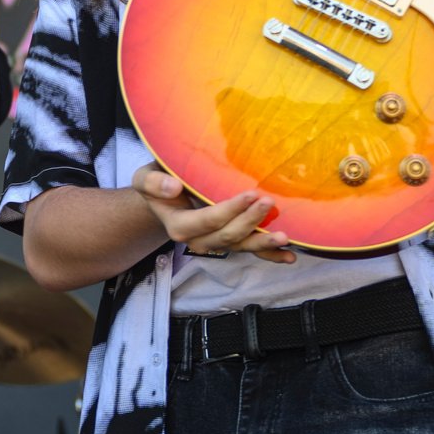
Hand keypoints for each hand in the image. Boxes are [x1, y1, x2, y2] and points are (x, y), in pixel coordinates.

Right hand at [131, 163, 297, 263]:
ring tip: (284, 237)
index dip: (231, 209)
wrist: (165, 194)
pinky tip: (289, 257)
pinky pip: (250, 251)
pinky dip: (270, 256)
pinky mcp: (230, 241)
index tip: (251, 193)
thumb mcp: (144, 177)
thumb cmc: (158, 181)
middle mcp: (198, 240)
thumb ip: (152, 182)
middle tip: (269, 202)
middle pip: (228, 235)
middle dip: (250, 221)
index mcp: (179, 226)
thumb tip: (172, 187)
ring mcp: (216, 243)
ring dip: (264, 244)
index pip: (209, 220)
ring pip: (242, 247)